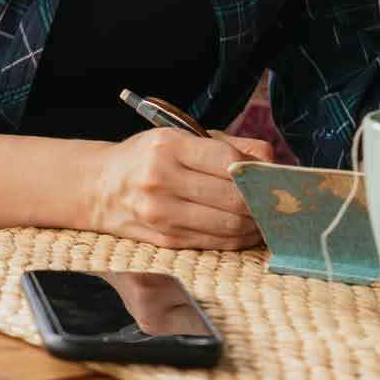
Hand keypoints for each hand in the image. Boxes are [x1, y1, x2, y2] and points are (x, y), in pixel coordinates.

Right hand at [90, 128, 273, 250]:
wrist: (101, 187)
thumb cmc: (150, 157)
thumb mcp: (183, 137)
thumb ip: (230, 145)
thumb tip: (272, 163)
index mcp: (169, 146)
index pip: (229, 161)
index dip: (258, 172)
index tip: (273, 177)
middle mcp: (161, 179)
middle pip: (232, 198)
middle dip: (262, 203)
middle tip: (277, 202)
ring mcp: (160, 213)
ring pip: (227, 225)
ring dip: (254, 226)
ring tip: (265, 219)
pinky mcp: (163, 240)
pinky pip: (213, 243)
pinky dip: (237, 240)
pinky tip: (246, 232)